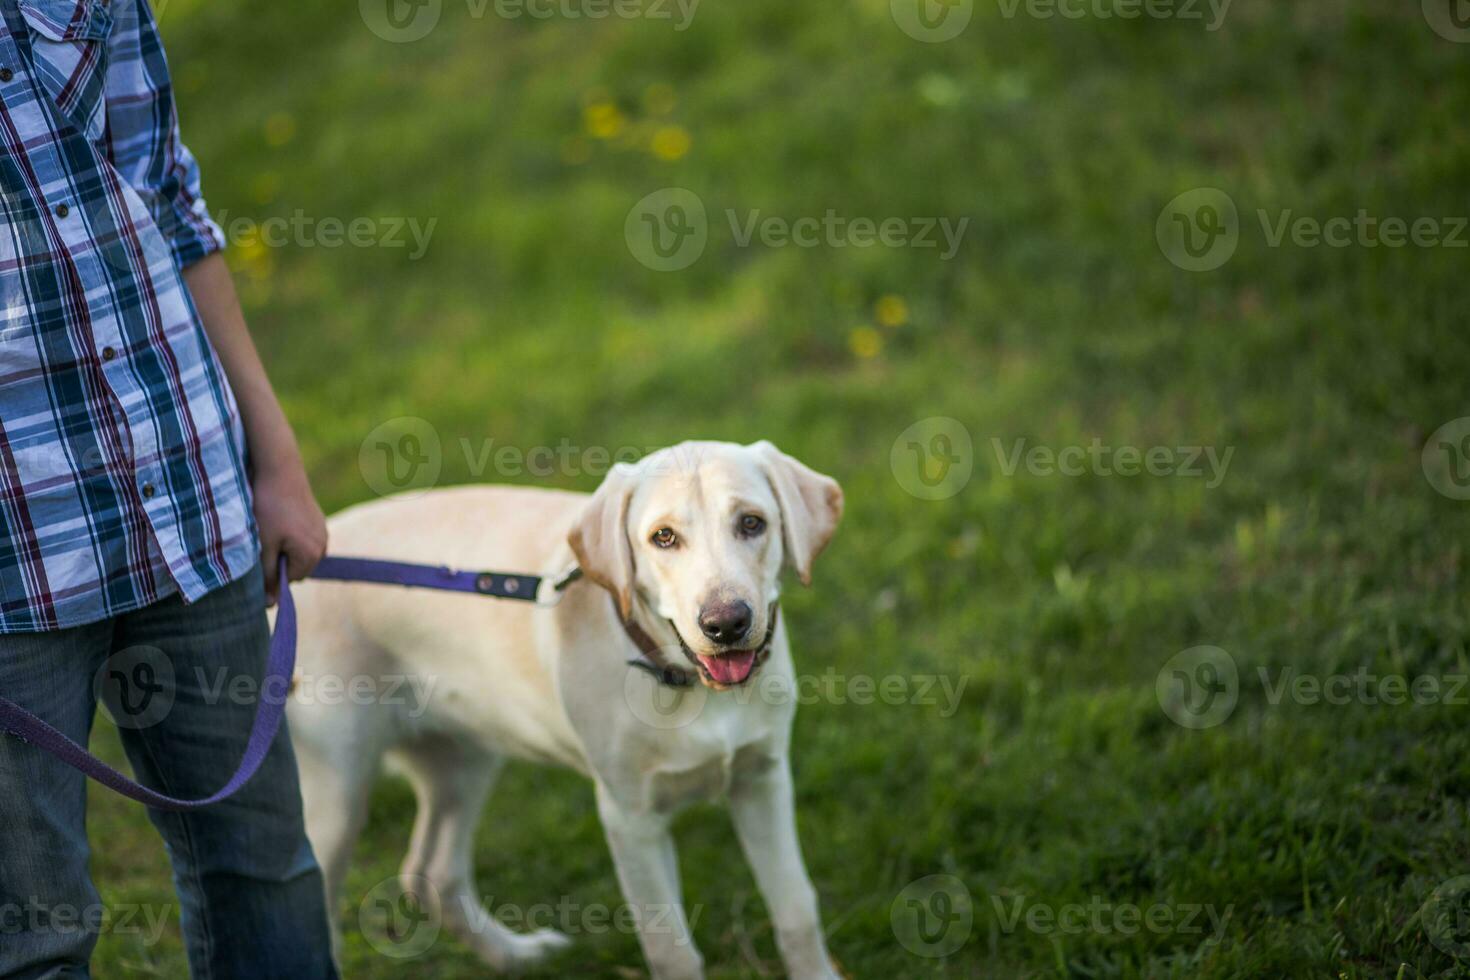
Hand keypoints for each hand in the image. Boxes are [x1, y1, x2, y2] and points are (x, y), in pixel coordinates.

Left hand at [251, 456, 327, 605]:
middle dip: (279, 558)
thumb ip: (267, 577)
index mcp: (311, 555)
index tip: (261, 549)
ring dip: (283, 546)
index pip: (289, 580)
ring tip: (270, 525)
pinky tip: (278, 517)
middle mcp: (323, 546)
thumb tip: (270, 606)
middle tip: (264, 536)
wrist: (279, 470)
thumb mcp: (263, 545)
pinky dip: (289, 534)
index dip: (271, 568)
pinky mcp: (318, 520)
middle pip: (296, 568)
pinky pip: (302, 538)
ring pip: (298, 553)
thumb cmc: (268, 509)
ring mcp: (322, 532)